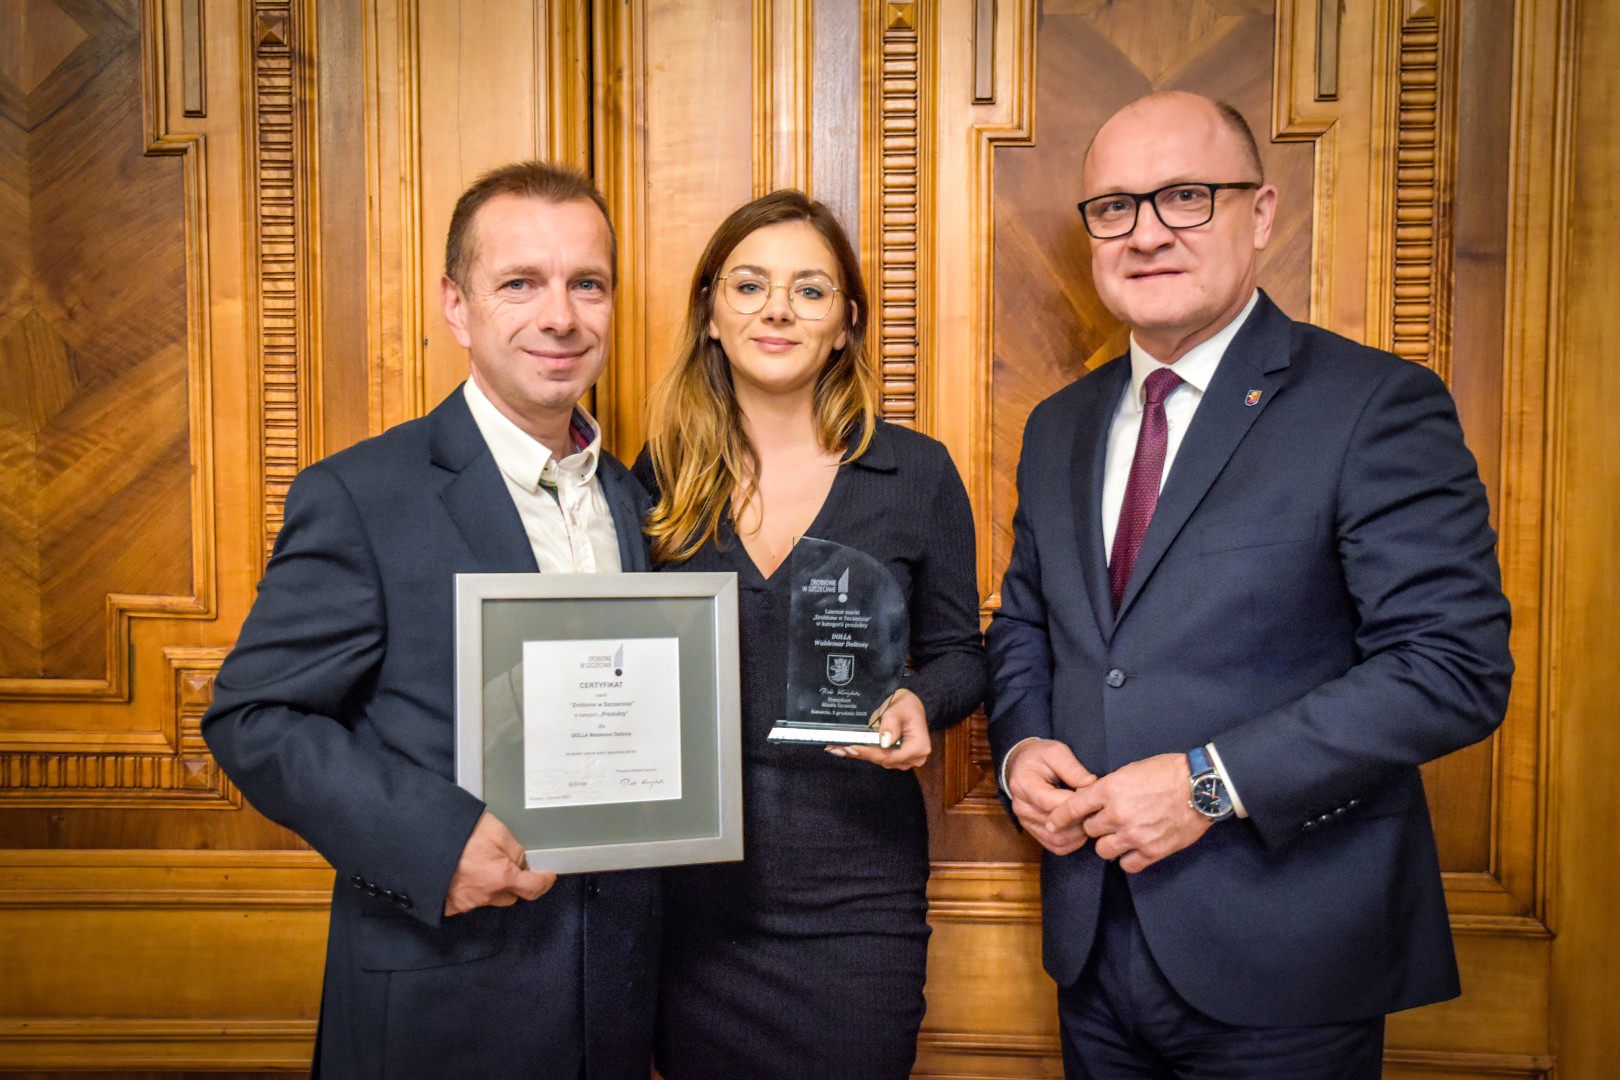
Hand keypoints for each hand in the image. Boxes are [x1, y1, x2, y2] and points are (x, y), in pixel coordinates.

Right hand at [444, 811, 556, 916]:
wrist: (422, 838)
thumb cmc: (460, 832)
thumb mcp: (496, 831)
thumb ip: (514, 850)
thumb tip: (520, 864)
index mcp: (501, 877)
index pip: (532, 888)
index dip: (543, 882)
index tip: (548, 877)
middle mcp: (485, 895)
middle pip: (511, 895)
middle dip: (513, 883)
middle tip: (505, 863)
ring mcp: (466, 903)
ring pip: (489, 899)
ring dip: (492, 887)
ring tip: (480, 865)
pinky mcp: (450, 905)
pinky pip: (469, 901)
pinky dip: (472, 891)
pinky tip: (465, 876)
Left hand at [827, 689, 930, 769]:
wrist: (909, 706)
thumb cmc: (906, 706)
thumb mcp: (898, 710)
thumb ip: (891, 724)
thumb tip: (884, 742)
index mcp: (918, 747)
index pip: (890, 755)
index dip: (870, 753)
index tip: (852, 747)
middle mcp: (913, 758)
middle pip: (883, 759)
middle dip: (860, 753)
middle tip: (837, 748)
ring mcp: (904, 760)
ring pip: (878, 759)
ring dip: (858, 753)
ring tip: (836, 748)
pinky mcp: (894, 758)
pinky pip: (877, 756)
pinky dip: (862, 752)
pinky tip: (844, 749)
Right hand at [1003, 739, 1097, 855]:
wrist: (1023, 765)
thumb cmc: (1041, 757)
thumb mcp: (1056, 752)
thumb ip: (1072, 768)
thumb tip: (1091, 784)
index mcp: (1024, 784)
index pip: (1051, 802)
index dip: (1075, 803)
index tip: (1092, 796)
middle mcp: (1021, 806)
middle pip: (1055, 823)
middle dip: (1079, 818)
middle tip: (1097, 811)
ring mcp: (1026, 821)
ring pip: (1056, 838)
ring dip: (1078, 834)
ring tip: (1091, 820)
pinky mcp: (1034, 831)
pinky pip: (1055, 846)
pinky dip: (1072, 843)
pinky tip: (1082, 830)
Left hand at [1046, 753, 1209, 872]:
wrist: (1201, 786)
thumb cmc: (1167, 772)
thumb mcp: (1130, 770)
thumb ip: (1108, 788)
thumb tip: (1092, 800)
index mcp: (1109, 790)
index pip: (1073, 808)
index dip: (1059, 817)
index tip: (1052, 824)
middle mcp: (1117, 815)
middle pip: (1089, 830)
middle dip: (1095, 827)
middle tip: (1107, 822)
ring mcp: (1135, 835)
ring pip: (1104, 851)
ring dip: (1110, 844)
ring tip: (1121, 836)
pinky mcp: (1152, 851)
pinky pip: (1128, 865)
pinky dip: (1129, 859)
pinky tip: (1135, 850)